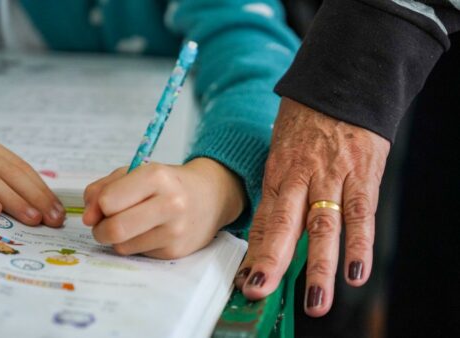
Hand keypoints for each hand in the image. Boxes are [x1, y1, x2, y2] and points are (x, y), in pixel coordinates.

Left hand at [82, 158, 245, 258]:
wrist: (210, 197)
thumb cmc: (165, 183)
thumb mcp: (135, 173)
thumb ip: (103, 189)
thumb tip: (88, 218)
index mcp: (156, 176)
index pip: (109, 201)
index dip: (98, 207)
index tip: (102, 207)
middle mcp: (170, 203)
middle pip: (115, 228)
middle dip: (100, 230)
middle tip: (102, 225)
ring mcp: (175, 230)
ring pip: (122, 246)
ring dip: (116, 239)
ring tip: (129, 226)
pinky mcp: (176, 251)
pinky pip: (137, 254)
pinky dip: (134, 245)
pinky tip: (148, 233)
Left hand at [234, 98, 389, 316]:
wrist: (342, 85)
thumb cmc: (309, 123)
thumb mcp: (284, 151)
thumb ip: (281, 190)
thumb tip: (269, 229)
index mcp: (278, 174)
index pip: (263, 220)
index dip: (254, 252)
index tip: (246, 280)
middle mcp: (300, 178)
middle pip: (283, 224)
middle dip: (271, 261)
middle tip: (260, 291)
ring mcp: (332, 177)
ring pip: (323, 226)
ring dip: (318, 266)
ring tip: (315, 301)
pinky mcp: (362, 175)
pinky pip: (361, 214)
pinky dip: (360, 245)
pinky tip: (356, 272)